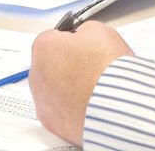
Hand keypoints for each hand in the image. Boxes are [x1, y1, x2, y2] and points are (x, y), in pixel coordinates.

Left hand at [30, 21, 131, 142]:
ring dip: (67, 88)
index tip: (84, 47)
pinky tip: (88, 104)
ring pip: (52, 90)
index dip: (71, 42)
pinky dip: (70, 108)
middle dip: (66, 65)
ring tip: (92, 88)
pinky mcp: (51, 123)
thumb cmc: (107, 68)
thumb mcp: (99, 31)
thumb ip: (83, 32)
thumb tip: (83, 38)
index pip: (53, 38)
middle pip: (50, 65)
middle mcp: (36, 74)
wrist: (118, 104)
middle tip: (90, 68)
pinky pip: (58, 111)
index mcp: (44, 47)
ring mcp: (42, 101)